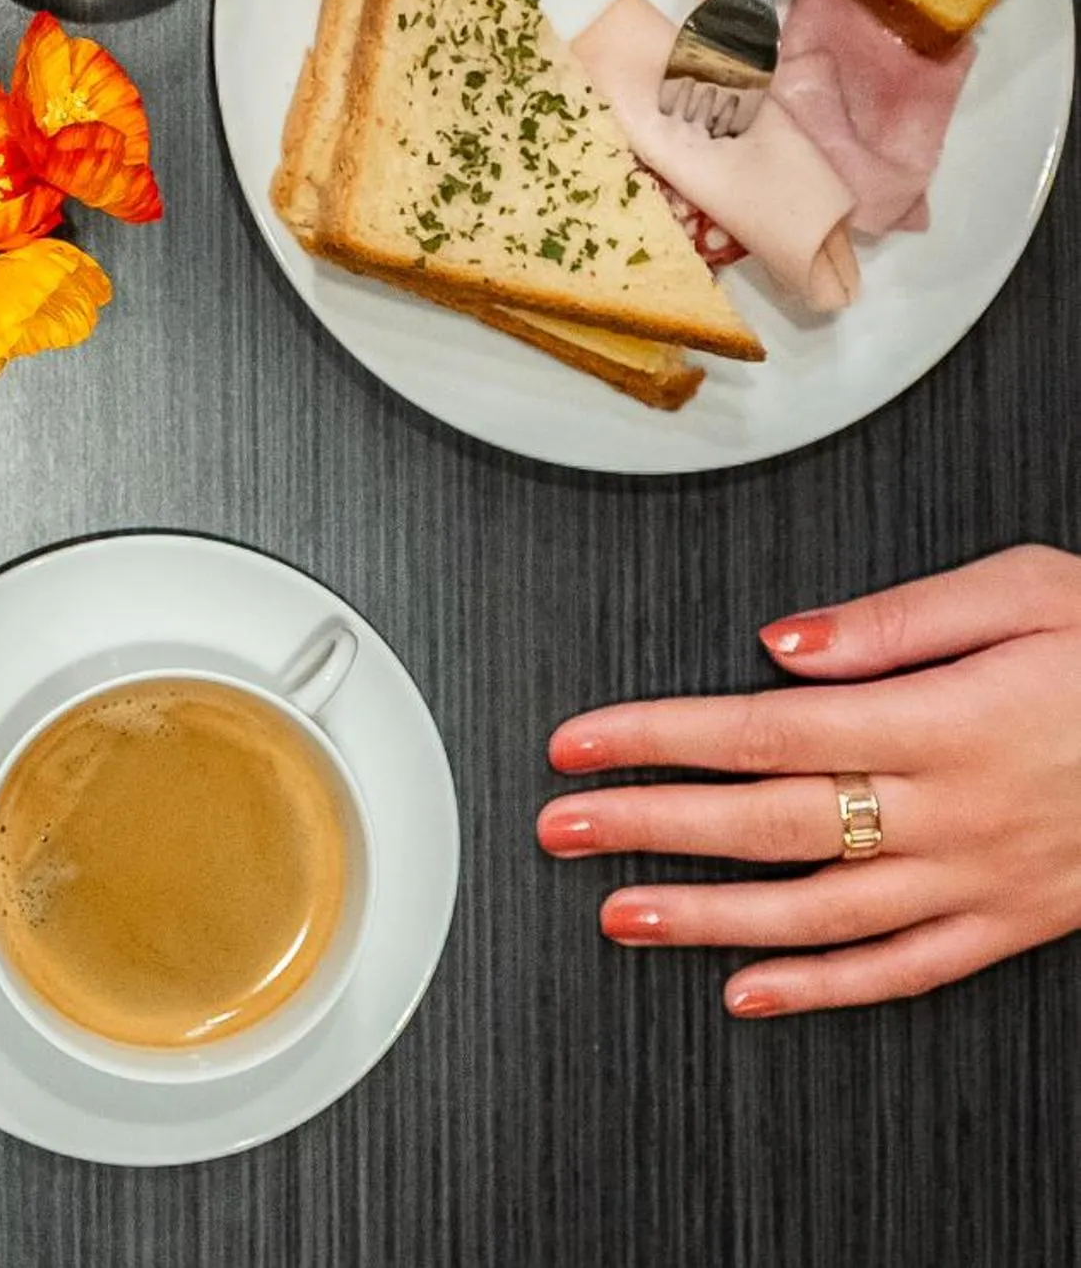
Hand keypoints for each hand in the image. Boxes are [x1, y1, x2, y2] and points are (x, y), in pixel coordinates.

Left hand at [539, 545, 1080, 1016]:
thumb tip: (777, 643)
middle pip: (769, 827)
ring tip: (617, 916)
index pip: (761, 733)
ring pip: (820, 915)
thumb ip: (892, 619)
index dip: (655, 739)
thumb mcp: (1024, 590)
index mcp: (940, 721)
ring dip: (709, 920)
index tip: (577, 744)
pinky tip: (748, 992)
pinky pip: (905, 970)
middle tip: (558, 829)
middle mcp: (952, 812)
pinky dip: (823, 989)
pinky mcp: (1015, 922)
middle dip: (649, 828)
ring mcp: (983, 879)